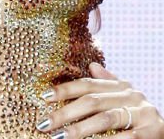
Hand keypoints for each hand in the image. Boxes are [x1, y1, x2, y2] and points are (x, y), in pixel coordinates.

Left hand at [36, 63, 163, 137]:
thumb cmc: (141, 117)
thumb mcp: (126, 98)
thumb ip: (109, 83)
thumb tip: (92, 65)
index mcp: (121, 86)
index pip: (87, 84)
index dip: (65, 89)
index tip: (43, 96)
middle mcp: (131, 95)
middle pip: (92, 101)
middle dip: (66, 113)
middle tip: (45, 124)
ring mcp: (142, 113)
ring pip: (106, 119)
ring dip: (80, 130)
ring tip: (61, 138)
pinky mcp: (152, 132)